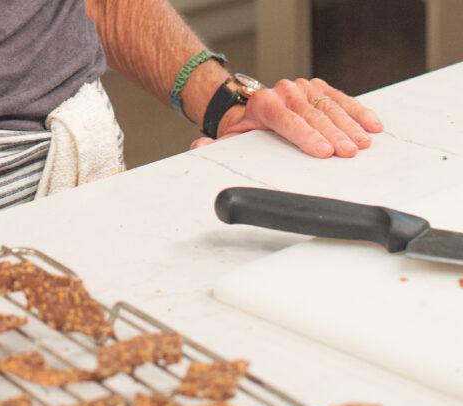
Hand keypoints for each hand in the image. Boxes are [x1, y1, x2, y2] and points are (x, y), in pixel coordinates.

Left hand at [191, 78, 383, 157]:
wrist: (249, 106)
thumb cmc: (245, 129)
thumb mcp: (228, 140)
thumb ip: (213, 148)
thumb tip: (199, 151)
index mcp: (263, 104)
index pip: (288, 120)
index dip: (306, 137)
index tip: (323, 153)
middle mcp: (284, 91)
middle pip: (313, 115)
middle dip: (334, 135)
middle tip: (349, 152)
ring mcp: (303, 87)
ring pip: (330, 106)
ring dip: (350, 125)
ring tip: (363, 143)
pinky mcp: (318, 88)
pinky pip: (341, 99)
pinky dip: (358, 111)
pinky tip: (372, 125)